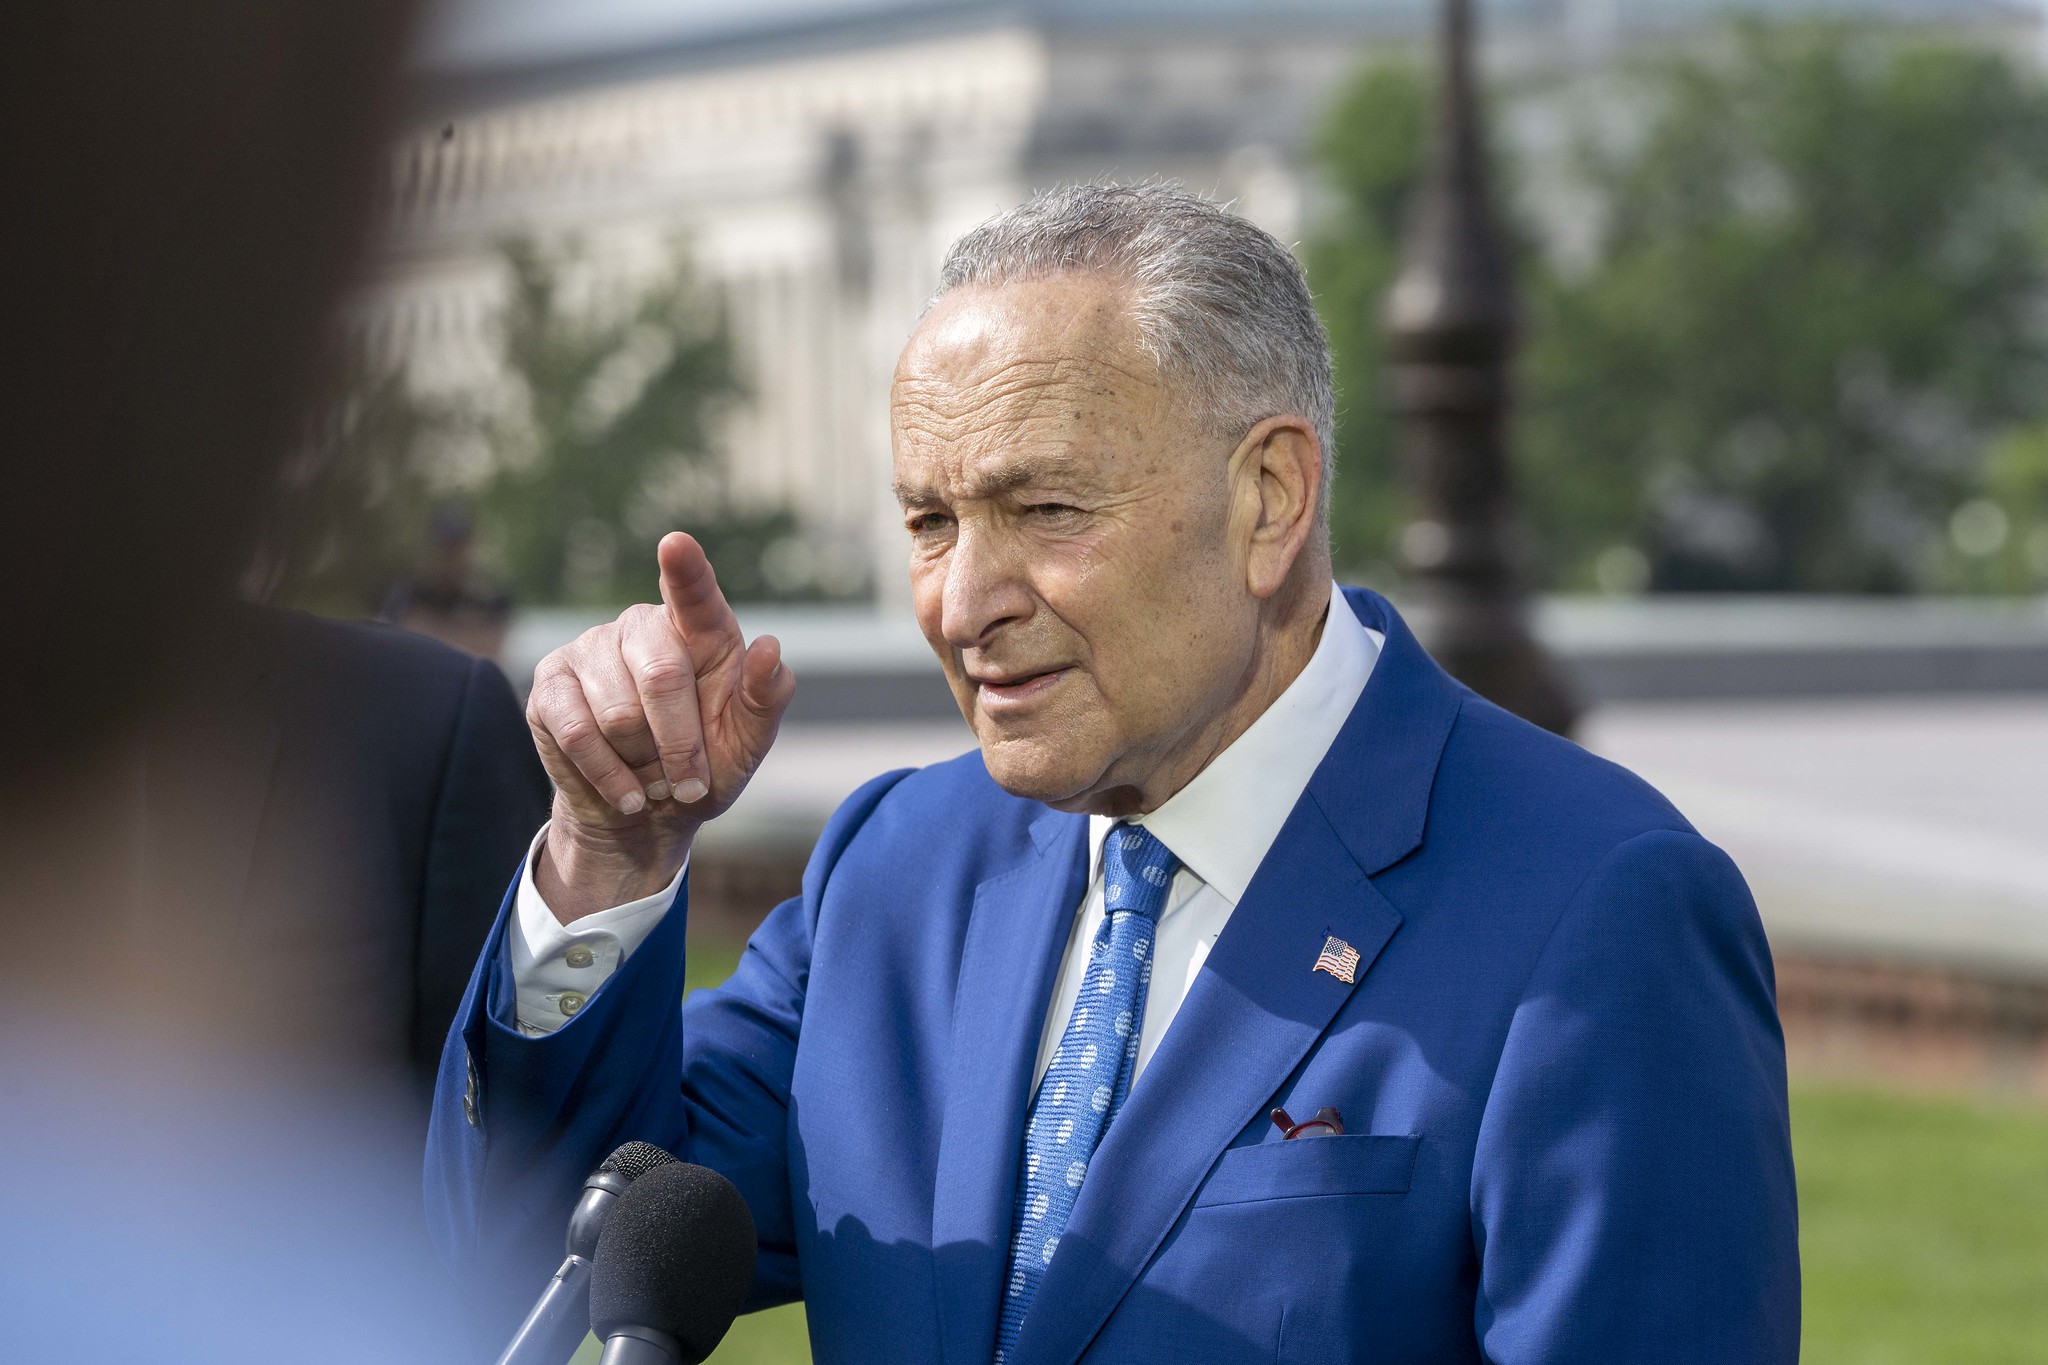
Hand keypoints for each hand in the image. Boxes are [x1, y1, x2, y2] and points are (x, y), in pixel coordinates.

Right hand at [526, 532, 795, 921]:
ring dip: (644, 764)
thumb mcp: (747, 741)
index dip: (685, 569)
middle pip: (661, 677)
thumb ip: (764, 699)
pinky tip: (626, 791)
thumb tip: (769, 648)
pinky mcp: (550, 683)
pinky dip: (609, 776)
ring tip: (652, 776)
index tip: (676, 545)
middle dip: (683, 745)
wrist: (646, 814)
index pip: (695, 593)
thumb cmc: (706, 765)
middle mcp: (641, 626)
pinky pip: (578, 733)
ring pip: (618, 714)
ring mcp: (590, 648)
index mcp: (700, 629)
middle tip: (692, 782)